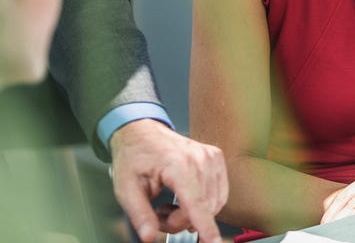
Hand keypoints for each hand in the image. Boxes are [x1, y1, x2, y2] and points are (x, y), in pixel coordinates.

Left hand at [109, 119, 227, 242]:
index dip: (206, 227)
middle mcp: (200, 159)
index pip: (196, 203)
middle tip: (159, 217)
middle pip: (203, 208)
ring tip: (170, 207)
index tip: (214, 242)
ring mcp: (211, 157)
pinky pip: (219, 193)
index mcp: (177, 164)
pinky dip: (205, 203)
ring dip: (193, 214)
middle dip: (181, 222)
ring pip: (213, 203)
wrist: (142, 132)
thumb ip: (140, 215)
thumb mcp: (126, 189)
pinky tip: (185, 200)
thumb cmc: (134, 156)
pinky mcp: (216, 158)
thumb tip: (148, 237)